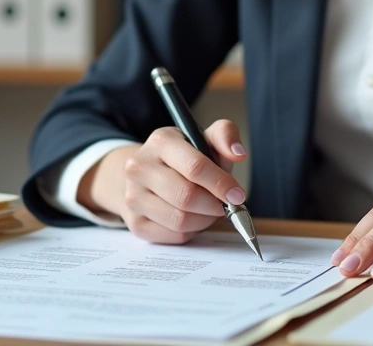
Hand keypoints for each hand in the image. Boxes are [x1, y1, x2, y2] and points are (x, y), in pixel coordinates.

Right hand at [83, 120, 247, 244]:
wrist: (147, 173)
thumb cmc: (184, 158)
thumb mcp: (204, 138)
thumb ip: (225, 136)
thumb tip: (239, 153)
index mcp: (161, 141)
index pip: (195, 167)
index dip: (221, 184)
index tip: (237, 195)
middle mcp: (140, 167)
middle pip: (186, 197)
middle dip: (214, 205)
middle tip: (224, 205)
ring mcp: (133, 196)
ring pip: (180, 220)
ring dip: (204, 220)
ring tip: (208, 210)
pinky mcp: (135, 223)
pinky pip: (173, 235)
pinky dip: (191, 231)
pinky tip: (192, 218)